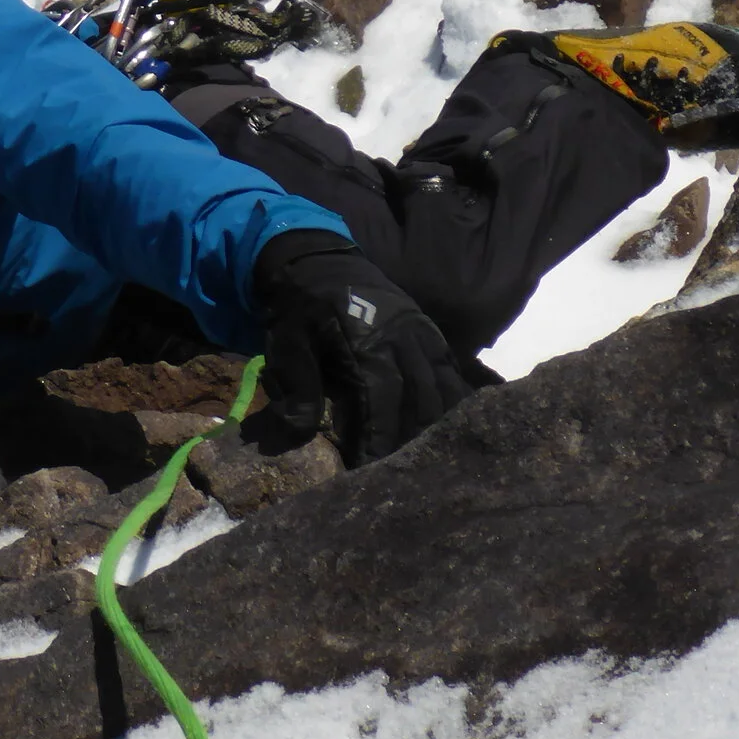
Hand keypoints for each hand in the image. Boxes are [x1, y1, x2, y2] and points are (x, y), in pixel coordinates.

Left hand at [246, 231, 468, 464]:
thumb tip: (299, 431)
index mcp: (365, 341)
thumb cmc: (298, 309)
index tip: (372, 472)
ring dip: (435, 427)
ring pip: (441, 388)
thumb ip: (296, 385)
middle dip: (411, 441)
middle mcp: (403, 337)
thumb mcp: (285, 342)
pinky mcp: (431, 331)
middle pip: (419, 399)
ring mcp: (422, 333)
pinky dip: (453, 402)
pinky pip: (450, 371)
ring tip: (427, 461)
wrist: (317, 260)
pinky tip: (451, 431)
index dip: (379, 439)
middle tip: (402, 478)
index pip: (380, 400)